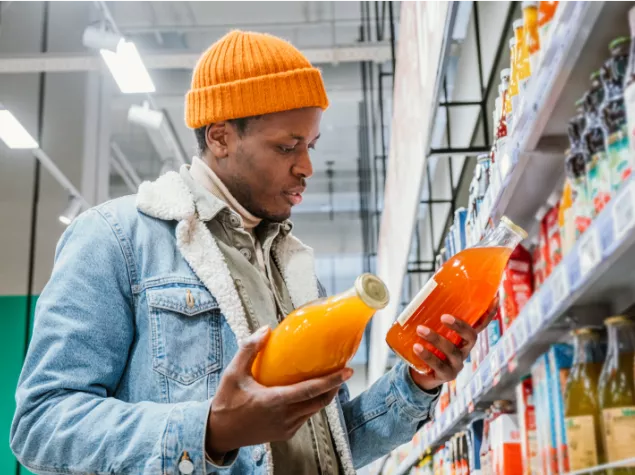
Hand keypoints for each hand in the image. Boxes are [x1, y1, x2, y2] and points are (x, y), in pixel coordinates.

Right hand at [206, 326, 353, 456]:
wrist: (219, 433)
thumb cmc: (226, 401)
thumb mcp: (233, 373)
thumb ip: (249, 349)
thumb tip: (266, 329)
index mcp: (274, 401)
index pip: (310, 391)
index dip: (332, 381)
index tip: (347, 371)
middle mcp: (285, 417)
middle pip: (320, 402)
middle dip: (335, 387)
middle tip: (343, 371)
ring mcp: (286, 428)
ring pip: (314, 411)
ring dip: (325, 396)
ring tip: (330, 379)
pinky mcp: (285, 434)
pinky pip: (305, 418)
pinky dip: (312, 405)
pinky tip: (310, 393)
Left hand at [408, 298, 498, 390]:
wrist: (421, 374)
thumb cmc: (429, 346)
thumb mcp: (434, 331)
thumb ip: (432, 317)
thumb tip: (423, 294)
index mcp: (465, 337)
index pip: (481, 324)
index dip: (489, 313)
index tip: (495, 298)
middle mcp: (465, 350)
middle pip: (471, 337)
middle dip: (460, 326)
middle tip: (444, 316)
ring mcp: (457, 364)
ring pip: (452, 351)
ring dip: (436, 338)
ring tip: (420, 329)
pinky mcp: (446, 375)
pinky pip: (439, 365)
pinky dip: (427, 355)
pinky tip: (416, 347)